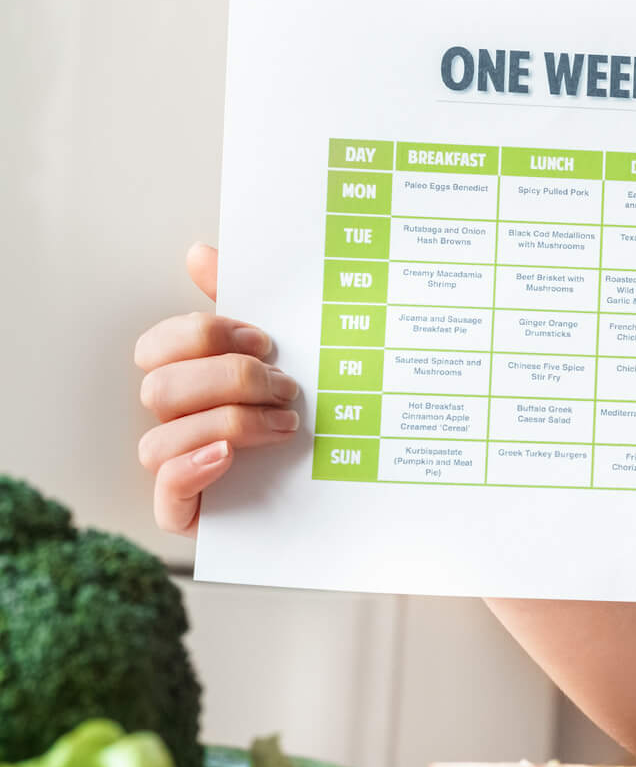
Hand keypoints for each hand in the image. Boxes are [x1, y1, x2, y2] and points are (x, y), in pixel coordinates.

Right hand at [133, 244, 299, 536]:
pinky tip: (230, 455)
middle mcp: (177, 423)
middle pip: (161, 389)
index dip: (205, 335)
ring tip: (286, 425)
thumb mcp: (286, 358)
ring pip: (160, 439)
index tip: (266, 340)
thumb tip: (199, 252)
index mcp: (191, 381)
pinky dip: (193, 467)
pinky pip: (166, 491)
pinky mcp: (188, 513)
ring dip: (228, 423)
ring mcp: (178, 469)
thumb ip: (243, 305)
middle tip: (288, 387)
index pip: (159, 346)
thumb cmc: (304, 417)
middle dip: (229, 381)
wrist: (345, 489)